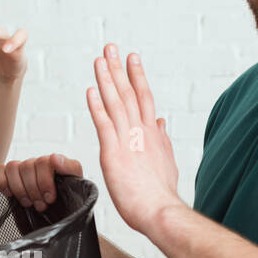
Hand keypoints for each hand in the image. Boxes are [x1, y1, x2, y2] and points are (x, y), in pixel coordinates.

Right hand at [0, 153, 83, 211]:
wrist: (58, 217)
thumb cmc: (67, 201)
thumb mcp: (76, 185)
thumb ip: (70, 168)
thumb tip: (54, 157)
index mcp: (53, 163)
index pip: (42, 162)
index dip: (44, 181)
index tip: (49, 199)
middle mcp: (36, 164)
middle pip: (26, 166)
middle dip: (33, 190)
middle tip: (41, 206)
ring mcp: (22, 170)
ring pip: (13, 167)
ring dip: (19, 189)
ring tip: (28, 203)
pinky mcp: (9, 177)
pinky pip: (0, 170)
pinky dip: (2, 182)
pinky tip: (10, 194)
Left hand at [86, 43, 183, 234]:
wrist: (160, 211)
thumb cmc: (160, 195)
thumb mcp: (166, 162)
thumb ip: (162, 140)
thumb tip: (161, 123)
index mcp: (153, 134)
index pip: (144, 98)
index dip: (137, 76)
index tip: (132, 58)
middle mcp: (141, 131)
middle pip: (129, 93)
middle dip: (119, 69)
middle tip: (111, 47)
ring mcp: (127, 140)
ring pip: (116, 102)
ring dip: (107, 79)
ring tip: (100, 59)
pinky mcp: (113, 152)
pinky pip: (103, 123)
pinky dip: (97, 105)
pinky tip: (91, 90)